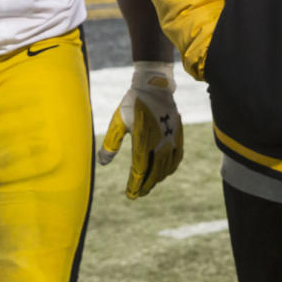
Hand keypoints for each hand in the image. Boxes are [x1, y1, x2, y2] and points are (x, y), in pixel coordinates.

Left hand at [98, 61, 182, 197]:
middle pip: (154, 173)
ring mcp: (171, 140)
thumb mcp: (118, 121)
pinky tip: (163, 171)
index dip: (134, 185)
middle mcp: (160, 143)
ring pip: (166, 168)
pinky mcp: (178, 136)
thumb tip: (102, 163)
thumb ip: (111, 143)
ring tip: (148, 184)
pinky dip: (170, 169)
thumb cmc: (132, 103)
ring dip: (157, 179)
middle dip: (145, 186)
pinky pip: (177, 159)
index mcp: (143, 140)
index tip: (130, 195)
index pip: (139, 171)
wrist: (154, 86)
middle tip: (137, 193)